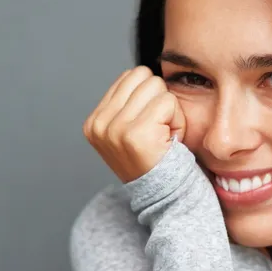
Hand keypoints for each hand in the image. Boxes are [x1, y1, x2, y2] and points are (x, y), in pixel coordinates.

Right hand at [83, 66, 185, 182]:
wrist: (166, 198)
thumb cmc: (156, 162)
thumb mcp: (130, 131)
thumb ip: (129, 102)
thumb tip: (142, 72)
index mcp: (94, 122)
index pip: (129, 76)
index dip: (148, 97)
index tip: (149, 127)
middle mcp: (99, 124)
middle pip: (142, 75)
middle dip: (159, 99)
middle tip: (160, 130)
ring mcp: (114, 129)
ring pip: (155, 85)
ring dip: (169, 109)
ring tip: (164, 135)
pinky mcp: (135, 133)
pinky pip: (167, 101)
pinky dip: (177, 119)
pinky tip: (170, 141)